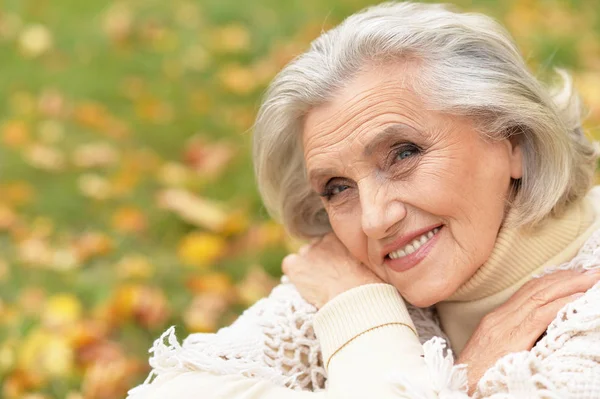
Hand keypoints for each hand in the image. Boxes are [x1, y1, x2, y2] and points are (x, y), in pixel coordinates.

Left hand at [282, 233, 382, 308]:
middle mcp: (324, 239)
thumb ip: (368, 255)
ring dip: (309, 269)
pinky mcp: (296, 265)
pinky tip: (305, 286)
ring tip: (320, 286)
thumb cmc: (371, 285)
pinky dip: (294, 275)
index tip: (341, 269)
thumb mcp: (374, 263)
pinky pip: (290, 265)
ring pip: (304, 257)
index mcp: (343, 237)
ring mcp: (308, 252)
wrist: (355, 299)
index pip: (332, 242)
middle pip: (318, 248)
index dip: (336, 257)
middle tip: (331, 279)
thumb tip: (376, 258)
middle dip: (322, 262)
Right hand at [457, 269, 599, 393]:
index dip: (553, 280)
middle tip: (591, 270)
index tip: (575, 274)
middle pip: (537, 288)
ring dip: (570, 285)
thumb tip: (542, 336)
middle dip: (566, 277)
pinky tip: (579, 298)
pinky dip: (562, 303)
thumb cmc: (477, 378)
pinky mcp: (510, 338)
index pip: (528, 291)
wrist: (458, 387)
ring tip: (591, 278)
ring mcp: (503, 326)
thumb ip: (515, 340)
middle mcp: (500, 318)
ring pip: (540, 296)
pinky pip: (540, 315)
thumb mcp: (497, 354)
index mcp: (497, 320)